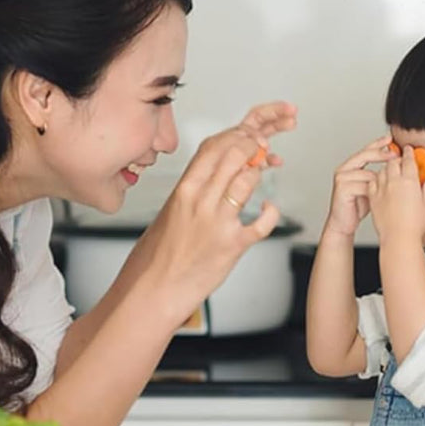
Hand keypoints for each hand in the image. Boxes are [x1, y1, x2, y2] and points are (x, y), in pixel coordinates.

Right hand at [137, 105, 296, 324]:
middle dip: (254, 147)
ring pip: (249, 180)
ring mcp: (218, 223)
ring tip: (261, 175)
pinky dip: (271, 212)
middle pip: (235, 155)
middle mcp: (201, 201)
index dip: (236, 136)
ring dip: (260, 174)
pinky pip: (263, 222)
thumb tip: (214, 172)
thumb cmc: (158, 256)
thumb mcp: (171, 211)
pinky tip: (268, 209)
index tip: (246, 137)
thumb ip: (192, 190)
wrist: (153, 290)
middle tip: (262, 150)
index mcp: (183, 190)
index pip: (213, 146)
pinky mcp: (233, 246)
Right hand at [324, 136, 397, 238]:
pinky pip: (363, 185)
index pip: (366, 150)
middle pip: (365, 155)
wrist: (343, 223)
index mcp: (351, 166)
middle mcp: (344, 169)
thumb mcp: (371, 188)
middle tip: (396, 154)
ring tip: (394, 180)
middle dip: (382, 154)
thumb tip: (397, 168)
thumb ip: (379, 177)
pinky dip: (375, 190)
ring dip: (382, 178)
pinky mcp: (342, 188)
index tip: (391, 139)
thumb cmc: (356, 206)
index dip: (379, 144)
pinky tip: (383, 193)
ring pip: (367, 172)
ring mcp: (342, 178)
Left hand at [368, 144, 424, 246]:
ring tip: (390, 170)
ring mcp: (382, 189)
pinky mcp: (373, 198)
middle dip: (397, 158)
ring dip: (386, 168)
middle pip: (393, 162)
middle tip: (400, 159)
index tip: (409, 150)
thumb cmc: (414, 224)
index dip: (409, 153)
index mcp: (409, 181)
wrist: (398, 237)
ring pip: (382, 170)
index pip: (408, 159)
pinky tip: (379, 182)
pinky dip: (376, 179)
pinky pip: (372, 182)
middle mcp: (394, 182)